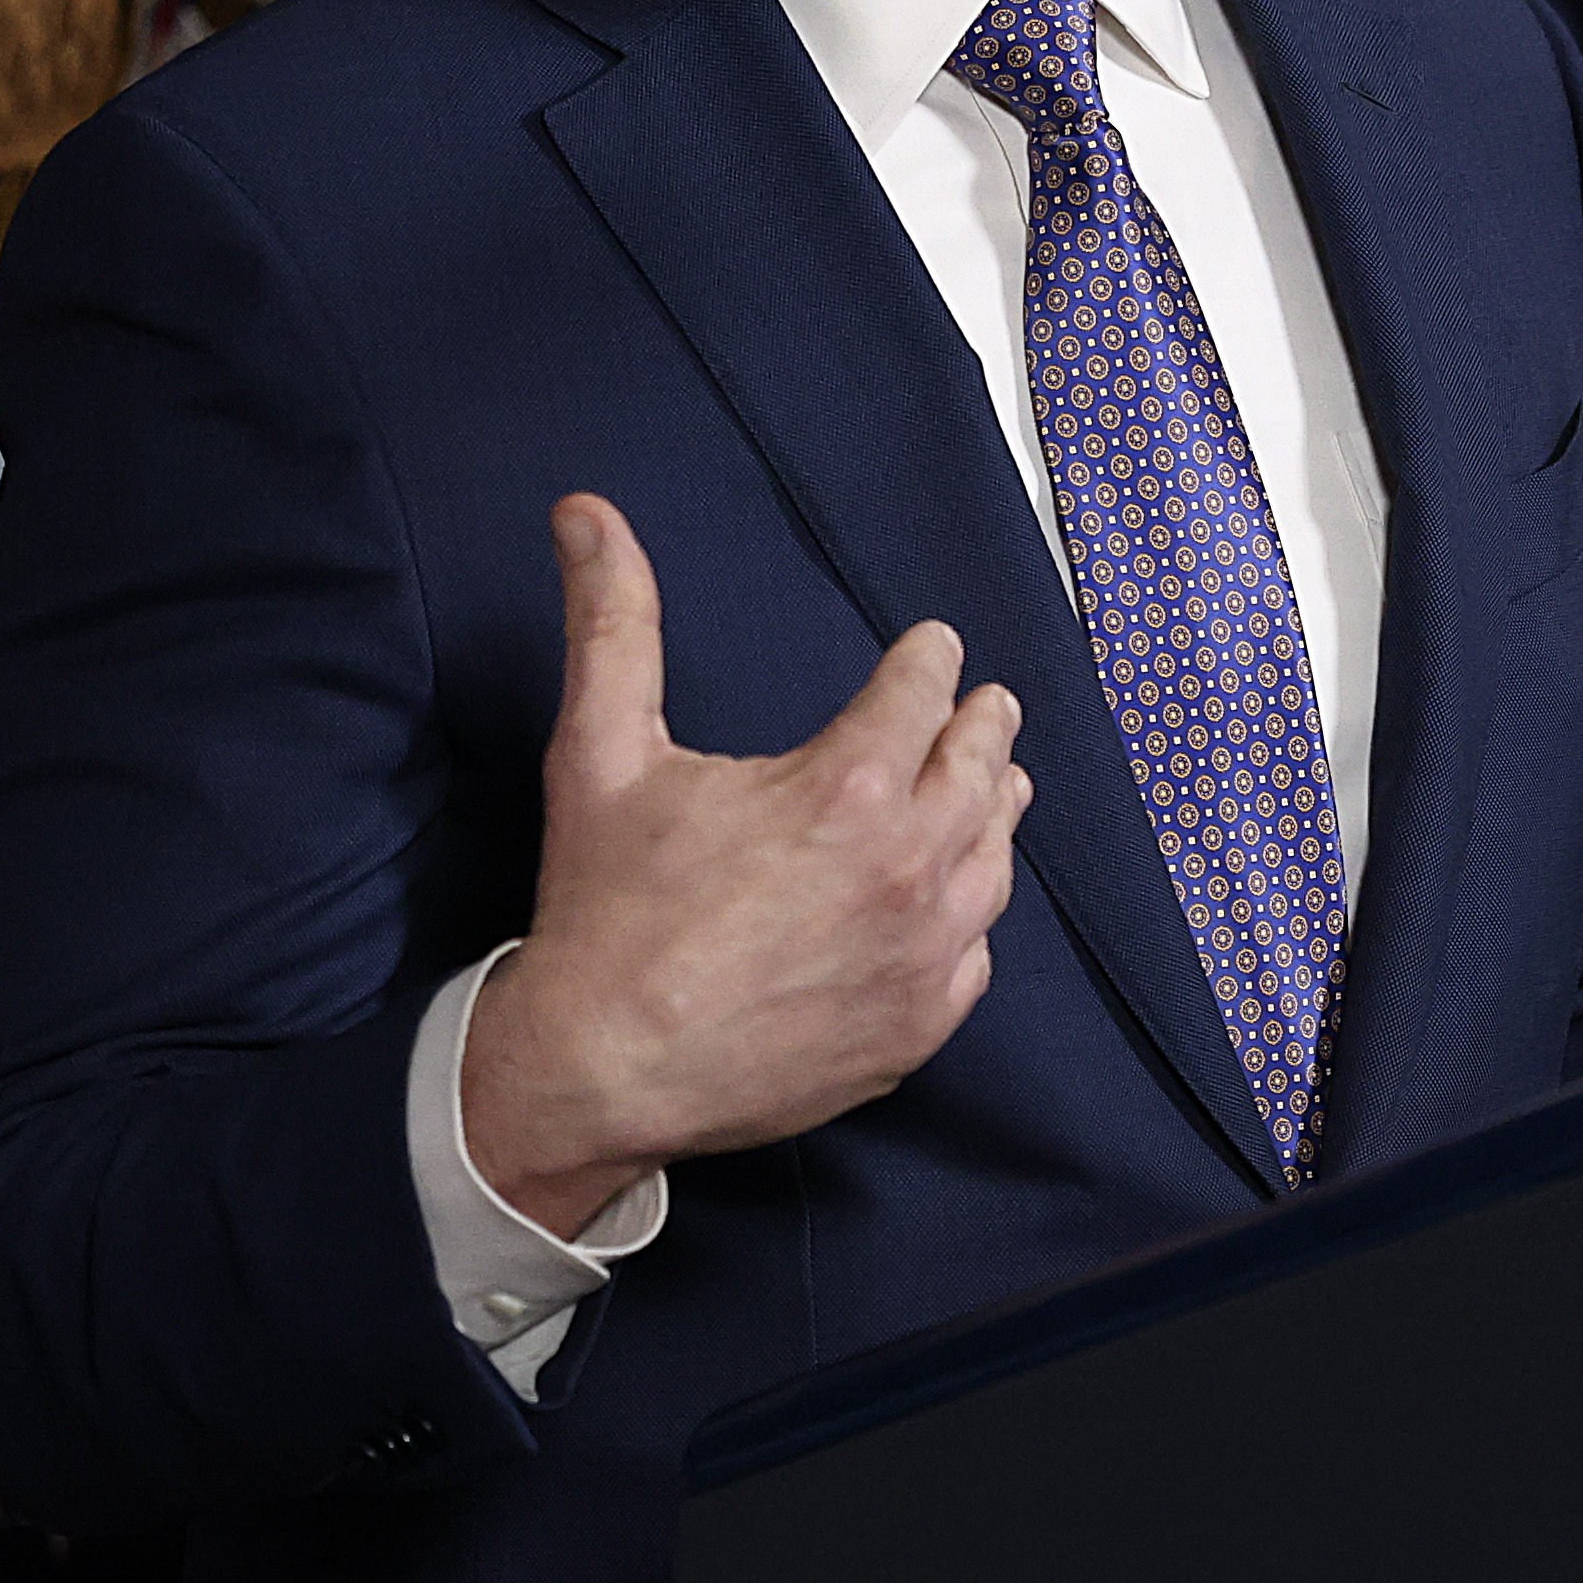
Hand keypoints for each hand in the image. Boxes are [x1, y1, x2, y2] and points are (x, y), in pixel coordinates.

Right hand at [460, 495, 1030, 1237]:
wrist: (599, 1069)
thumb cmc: (604, 912)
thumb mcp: (602, 752)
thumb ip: (613, 623)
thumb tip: (585, 513)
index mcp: (851, 787)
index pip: (930, 685)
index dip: (929, 657)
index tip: (930, 648)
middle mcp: (911, 865)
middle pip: (986, 762)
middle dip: (979, 723)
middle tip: (978, 706)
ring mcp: (926, 951)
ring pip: (996, 854)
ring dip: (989, 811)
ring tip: (983, 786)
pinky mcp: (922, 1023)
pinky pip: (977, 950)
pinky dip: (967, 914)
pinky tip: (950, 899)